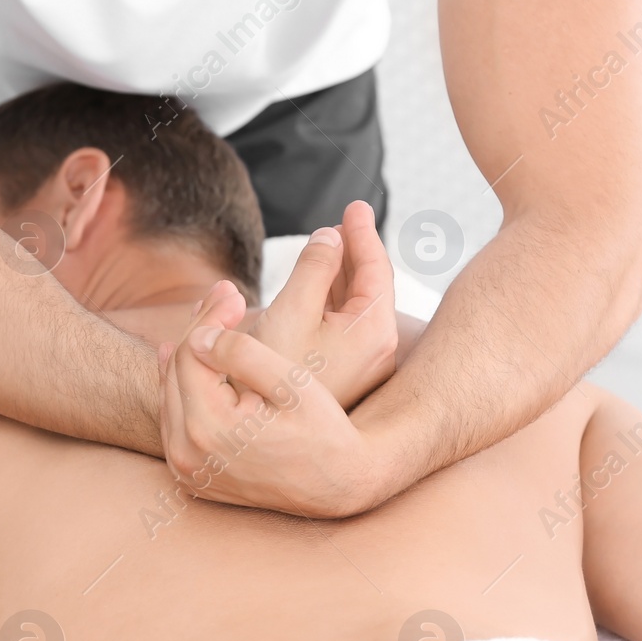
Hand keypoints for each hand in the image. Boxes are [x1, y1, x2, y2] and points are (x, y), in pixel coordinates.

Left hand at [158, 281, 389, 516]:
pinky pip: (176, 423)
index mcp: (209, 428)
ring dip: (188, 356)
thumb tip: (201, 337)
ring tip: (209, 320)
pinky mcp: (193, 476)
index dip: (211, 317)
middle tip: (223, 294)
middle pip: (176, 372)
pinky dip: (186, 390)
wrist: (338, 485)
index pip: (191, 354)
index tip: (234, 292)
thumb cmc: (323, 430)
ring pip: (171, 396)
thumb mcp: (293, 385)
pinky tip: (196, 364)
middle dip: (199, 330)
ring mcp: (187, 470)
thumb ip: (244, 354)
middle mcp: (188, 454)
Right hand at [248, 200, 396, 409]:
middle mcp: (379, 352)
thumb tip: (330, 236)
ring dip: (339, 276)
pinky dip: (331, 302)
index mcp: (374, 331)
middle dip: (353, 251)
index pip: (376, 268)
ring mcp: (363, 369)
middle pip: (370, 287)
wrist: (262, 435)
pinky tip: (315, 291)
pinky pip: (345, 328)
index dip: (363, 232)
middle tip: (343, 221)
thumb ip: (314, 267)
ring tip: (327, 248)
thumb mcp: (291, 310)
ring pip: (356, 308)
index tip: (354, 205)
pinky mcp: (345, 379)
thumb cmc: (275, 373)